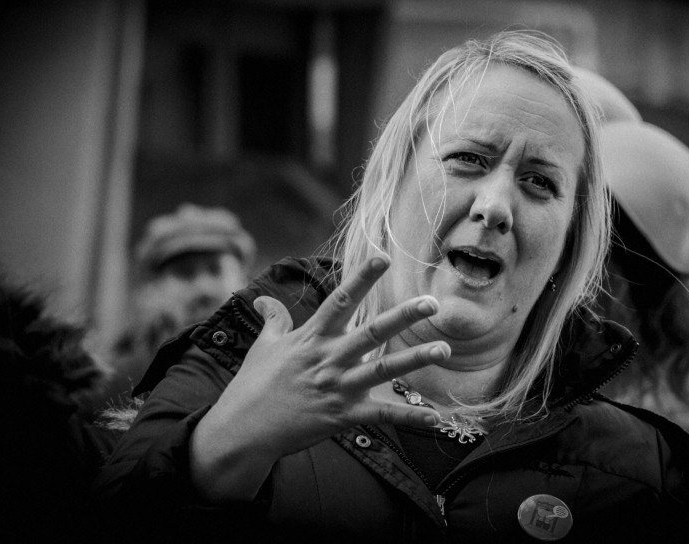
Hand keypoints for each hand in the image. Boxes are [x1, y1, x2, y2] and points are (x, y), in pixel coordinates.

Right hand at [190, 255, 447, 500]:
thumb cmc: (252, 385)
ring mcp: (338, 388)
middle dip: (403, 316)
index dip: (362, 278)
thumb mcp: (264, 346)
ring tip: (444, 348)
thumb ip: (273, 320)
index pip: (340, 300)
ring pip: (384, 371)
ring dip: (415, 359)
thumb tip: (262, 298)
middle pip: (372, 332)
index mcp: (312, 337)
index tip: (384, 258)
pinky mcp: (343, 417)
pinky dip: (411, 418)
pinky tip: (437, 419)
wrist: (243, 431)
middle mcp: (329, 359)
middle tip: (432, 302)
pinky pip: (383, 416)